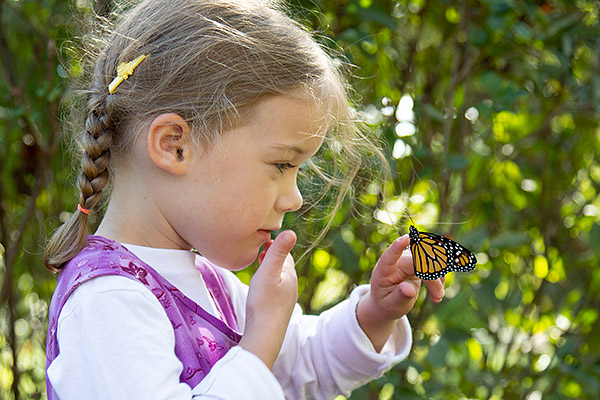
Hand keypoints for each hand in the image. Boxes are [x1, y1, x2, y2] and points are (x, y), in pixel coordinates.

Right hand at [239, 230, 297, 368]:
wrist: (264, 335)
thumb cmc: (264, 302)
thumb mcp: (268, 273)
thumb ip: (278, 252)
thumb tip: (291, 231)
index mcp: (290, 275)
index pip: (285, 253)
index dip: (274, 246)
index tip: (260, 242)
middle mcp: (292, 286)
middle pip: (283, 266)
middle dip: (272, 258)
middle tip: (257, 254)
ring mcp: (287, 299)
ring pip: (279, 279)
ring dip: (270, 272)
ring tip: (257, 269)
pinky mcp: (280, 310)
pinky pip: (276, 291)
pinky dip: (269, 285)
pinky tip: (260, 290)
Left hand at [356, 235, 444, 351]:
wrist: (388, 302)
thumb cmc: (386, 303)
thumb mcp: (391, 304)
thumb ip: (400, 296)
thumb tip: (409, 290)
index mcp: (384, 270)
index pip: (390, 255)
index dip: (398, 246)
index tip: (406, 238)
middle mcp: (397, 262)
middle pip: (419, 262)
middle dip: (433, 278)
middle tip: (438, 297)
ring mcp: (408, 261)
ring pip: (430, 262)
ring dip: (438, 279)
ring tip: (437, 297)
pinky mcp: (417, 264)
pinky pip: (433, 265)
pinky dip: (439, 278)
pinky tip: (437, 293)